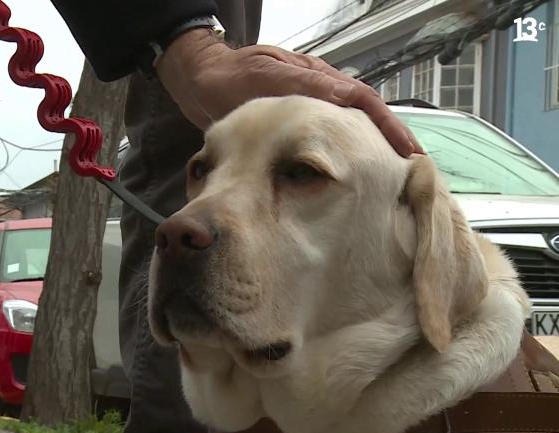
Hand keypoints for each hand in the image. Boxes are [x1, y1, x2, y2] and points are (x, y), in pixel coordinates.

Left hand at [155, 29, 422, 156]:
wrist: (200, 82)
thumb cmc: (232, 76)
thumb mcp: (268, 75)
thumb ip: (305, 84)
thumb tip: (347, 98)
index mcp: (319, 79)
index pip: (364, 102)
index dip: (390, 127)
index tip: (409, 151)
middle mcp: (318, 94)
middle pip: (362, 119)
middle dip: (387, 142)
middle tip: (406, 173)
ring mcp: (306, 111)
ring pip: (345, 133)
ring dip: (366, 153)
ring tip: (384, 180)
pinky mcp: (290, 130)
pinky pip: (322, 146)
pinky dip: (338, 160)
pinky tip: (343, 180)